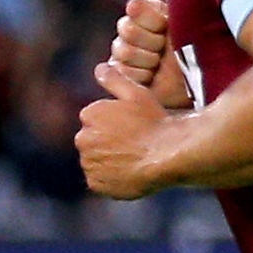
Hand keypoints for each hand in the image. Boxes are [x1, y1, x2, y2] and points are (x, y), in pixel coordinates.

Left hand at [78, 57, 174, 199]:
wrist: (169, 154)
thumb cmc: (155, 122)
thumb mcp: (137, 93)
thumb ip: (114, 79)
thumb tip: (99, 68)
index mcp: (89, 115)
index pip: (95, 120)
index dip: (115, 124)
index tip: (133, 127)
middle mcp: (83, 139)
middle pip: (93, 141)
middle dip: (108, 142)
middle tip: (135, 144)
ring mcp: (90, 164)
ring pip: (96, 161)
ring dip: (109, 160)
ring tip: (134, 159)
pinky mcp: (97, 184)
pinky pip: (101, 180)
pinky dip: (111, 179)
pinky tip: (130, 173)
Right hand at [112, 0, 192, 110]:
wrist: (199, 83)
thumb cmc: (197, 50)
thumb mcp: (189, 21)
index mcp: (147, 13)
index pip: (135, 7)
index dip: (152, 19)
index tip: (167, 27)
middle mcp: (132, 30)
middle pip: (126, 28)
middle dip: (150, 40)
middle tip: (164, 48)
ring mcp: (125, 52)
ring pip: (122, 50)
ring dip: (146, 59)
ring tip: (159, 63)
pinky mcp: (123, 75)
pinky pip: (121, 70)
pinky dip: (140, 74)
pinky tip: (152, 76)